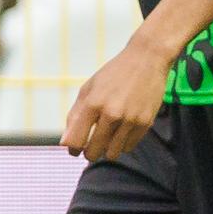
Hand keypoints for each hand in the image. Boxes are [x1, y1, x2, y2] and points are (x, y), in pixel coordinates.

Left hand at [60, 37, 174, 161]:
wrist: (147, 60)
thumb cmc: (113, 74)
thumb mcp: (88, 89)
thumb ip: (75, 116)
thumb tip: (65, 143)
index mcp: (93, 103)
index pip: (76, 141)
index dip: (72, 149)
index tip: (74, 149)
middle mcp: (111, 114)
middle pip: (94, 152)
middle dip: (89, 153)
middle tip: (90, 148)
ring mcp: (130, 120)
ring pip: (113, 153)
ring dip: (107, 150)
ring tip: (106, 139)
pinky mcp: (145, 123)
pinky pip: (129, 147)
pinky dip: (122, 144)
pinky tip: (121, 131)